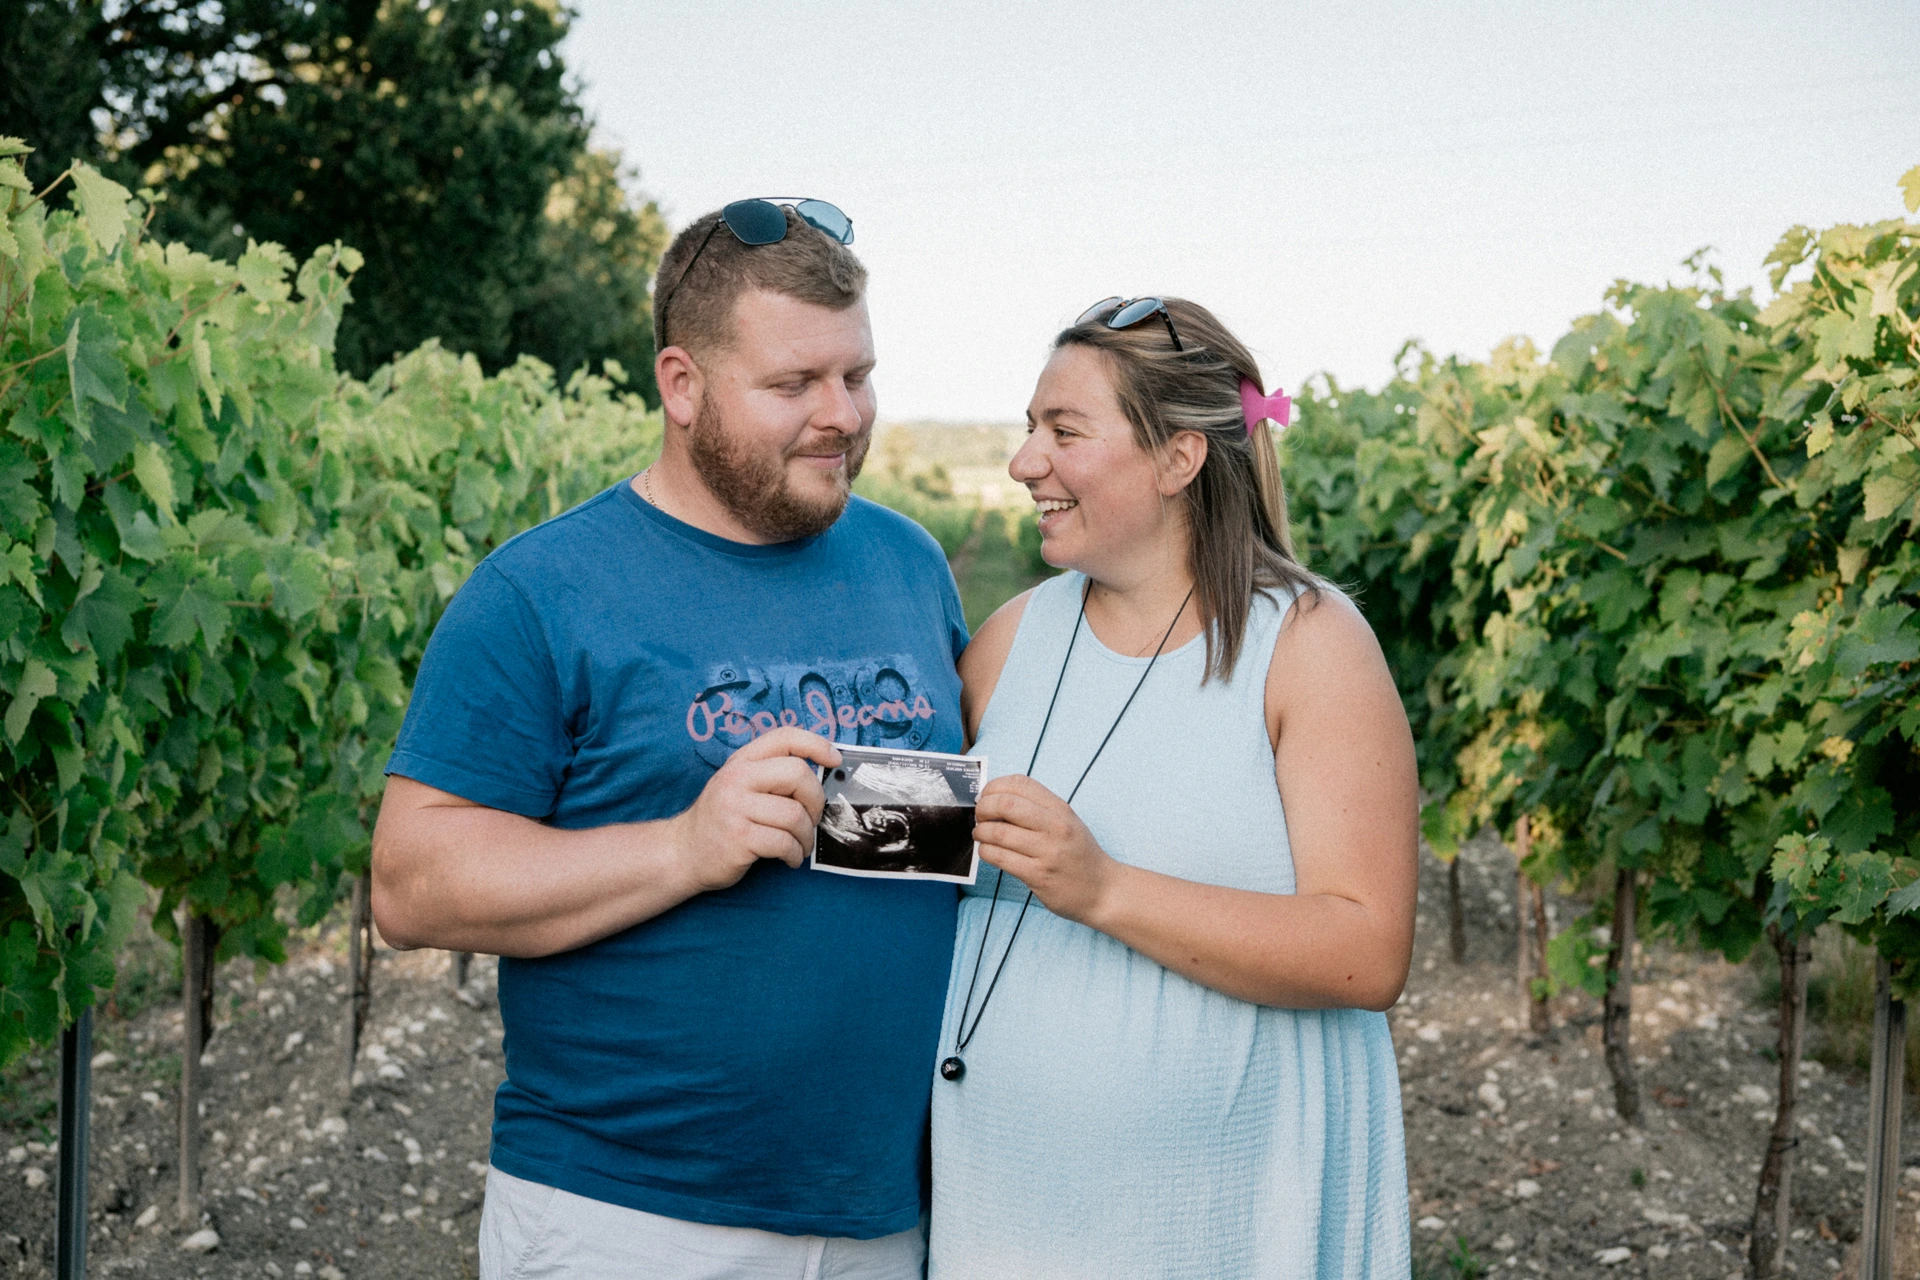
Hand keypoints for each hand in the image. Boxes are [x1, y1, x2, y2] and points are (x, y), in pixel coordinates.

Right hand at [670, 728, 840, 892]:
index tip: (834, 760)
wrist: (683, 852)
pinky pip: (784, 843)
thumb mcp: (739, 785)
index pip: (784, 737)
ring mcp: (735, 808)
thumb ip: (770, 775)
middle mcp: (737, 779)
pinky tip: (790, 859)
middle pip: (798, 775)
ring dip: (806, 836)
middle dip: (816, 801)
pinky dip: (795, 855)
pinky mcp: (738, 838)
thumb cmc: (722, 820)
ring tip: (800, 845)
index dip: (816, 744)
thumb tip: (820, 776)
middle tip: (813, 818)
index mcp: (742, 762)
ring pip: (795, 815)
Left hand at [972, 774, 1121, 925]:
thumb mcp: (1067, 823)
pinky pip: (1000, 858)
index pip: (1020, 784)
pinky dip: (986, 852)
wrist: (1103, 891)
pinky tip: (988, 852)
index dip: (995, 787)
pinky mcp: (1038, 875)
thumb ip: (1038, 810)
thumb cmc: (1079, 855)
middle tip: (979, 817)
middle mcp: (1056, 827)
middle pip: (1006, 804)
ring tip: (981, 835)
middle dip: (983, 808)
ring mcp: (1047, 852)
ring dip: (981, 832)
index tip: (987, 797)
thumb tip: (994, 799)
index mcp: (1061, 810)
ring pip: (998, 833)